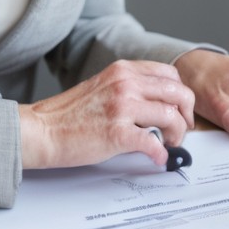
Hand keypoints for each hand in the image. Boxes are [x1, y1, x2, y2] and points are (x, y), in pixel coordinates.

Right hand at [18, 60, 194, 169]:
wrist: (42, 130)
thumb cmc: (68, 113)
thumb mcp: (102, 85)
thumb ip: (129, 87)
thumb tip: (156, 103)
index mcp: (123, 70)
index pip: (170, 75)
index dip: (181, 95)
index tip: (180, 110)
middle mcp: (125, 83)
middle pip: (178, 93)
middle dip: (186, 115)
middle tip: (182, 129)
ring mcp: (122, 107)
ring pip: (172, 116)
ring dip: (177, 135)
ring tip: (168, 144)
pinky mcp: (117, 132)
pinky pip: (154, 143)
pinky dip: (161, 154)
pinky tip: (157, 158)